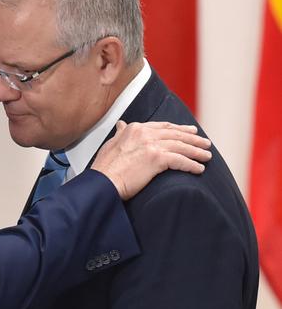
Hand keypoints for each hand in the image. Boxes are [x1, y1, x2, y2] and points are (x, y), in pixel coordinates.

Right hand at [92, 120, 211, 200]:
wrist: (102, 183)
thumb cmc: (104, 170)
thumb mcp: (110, 145)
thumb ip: (120, 134)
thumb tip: (121, 125)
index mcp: (135, 129)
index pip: (163, 126)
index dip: (179, 129)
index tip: (190, 131)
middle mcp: (145, 133)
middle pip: (176, 134)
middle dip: (193, 139)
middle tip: (205, 143)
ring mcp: (151, 145)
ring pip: (181, 146)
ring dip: (196, 152)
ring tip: (207, 156)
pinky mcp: (156, 159)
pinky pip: (180, 160)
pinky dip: (191, 165)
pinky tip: (199, 169)